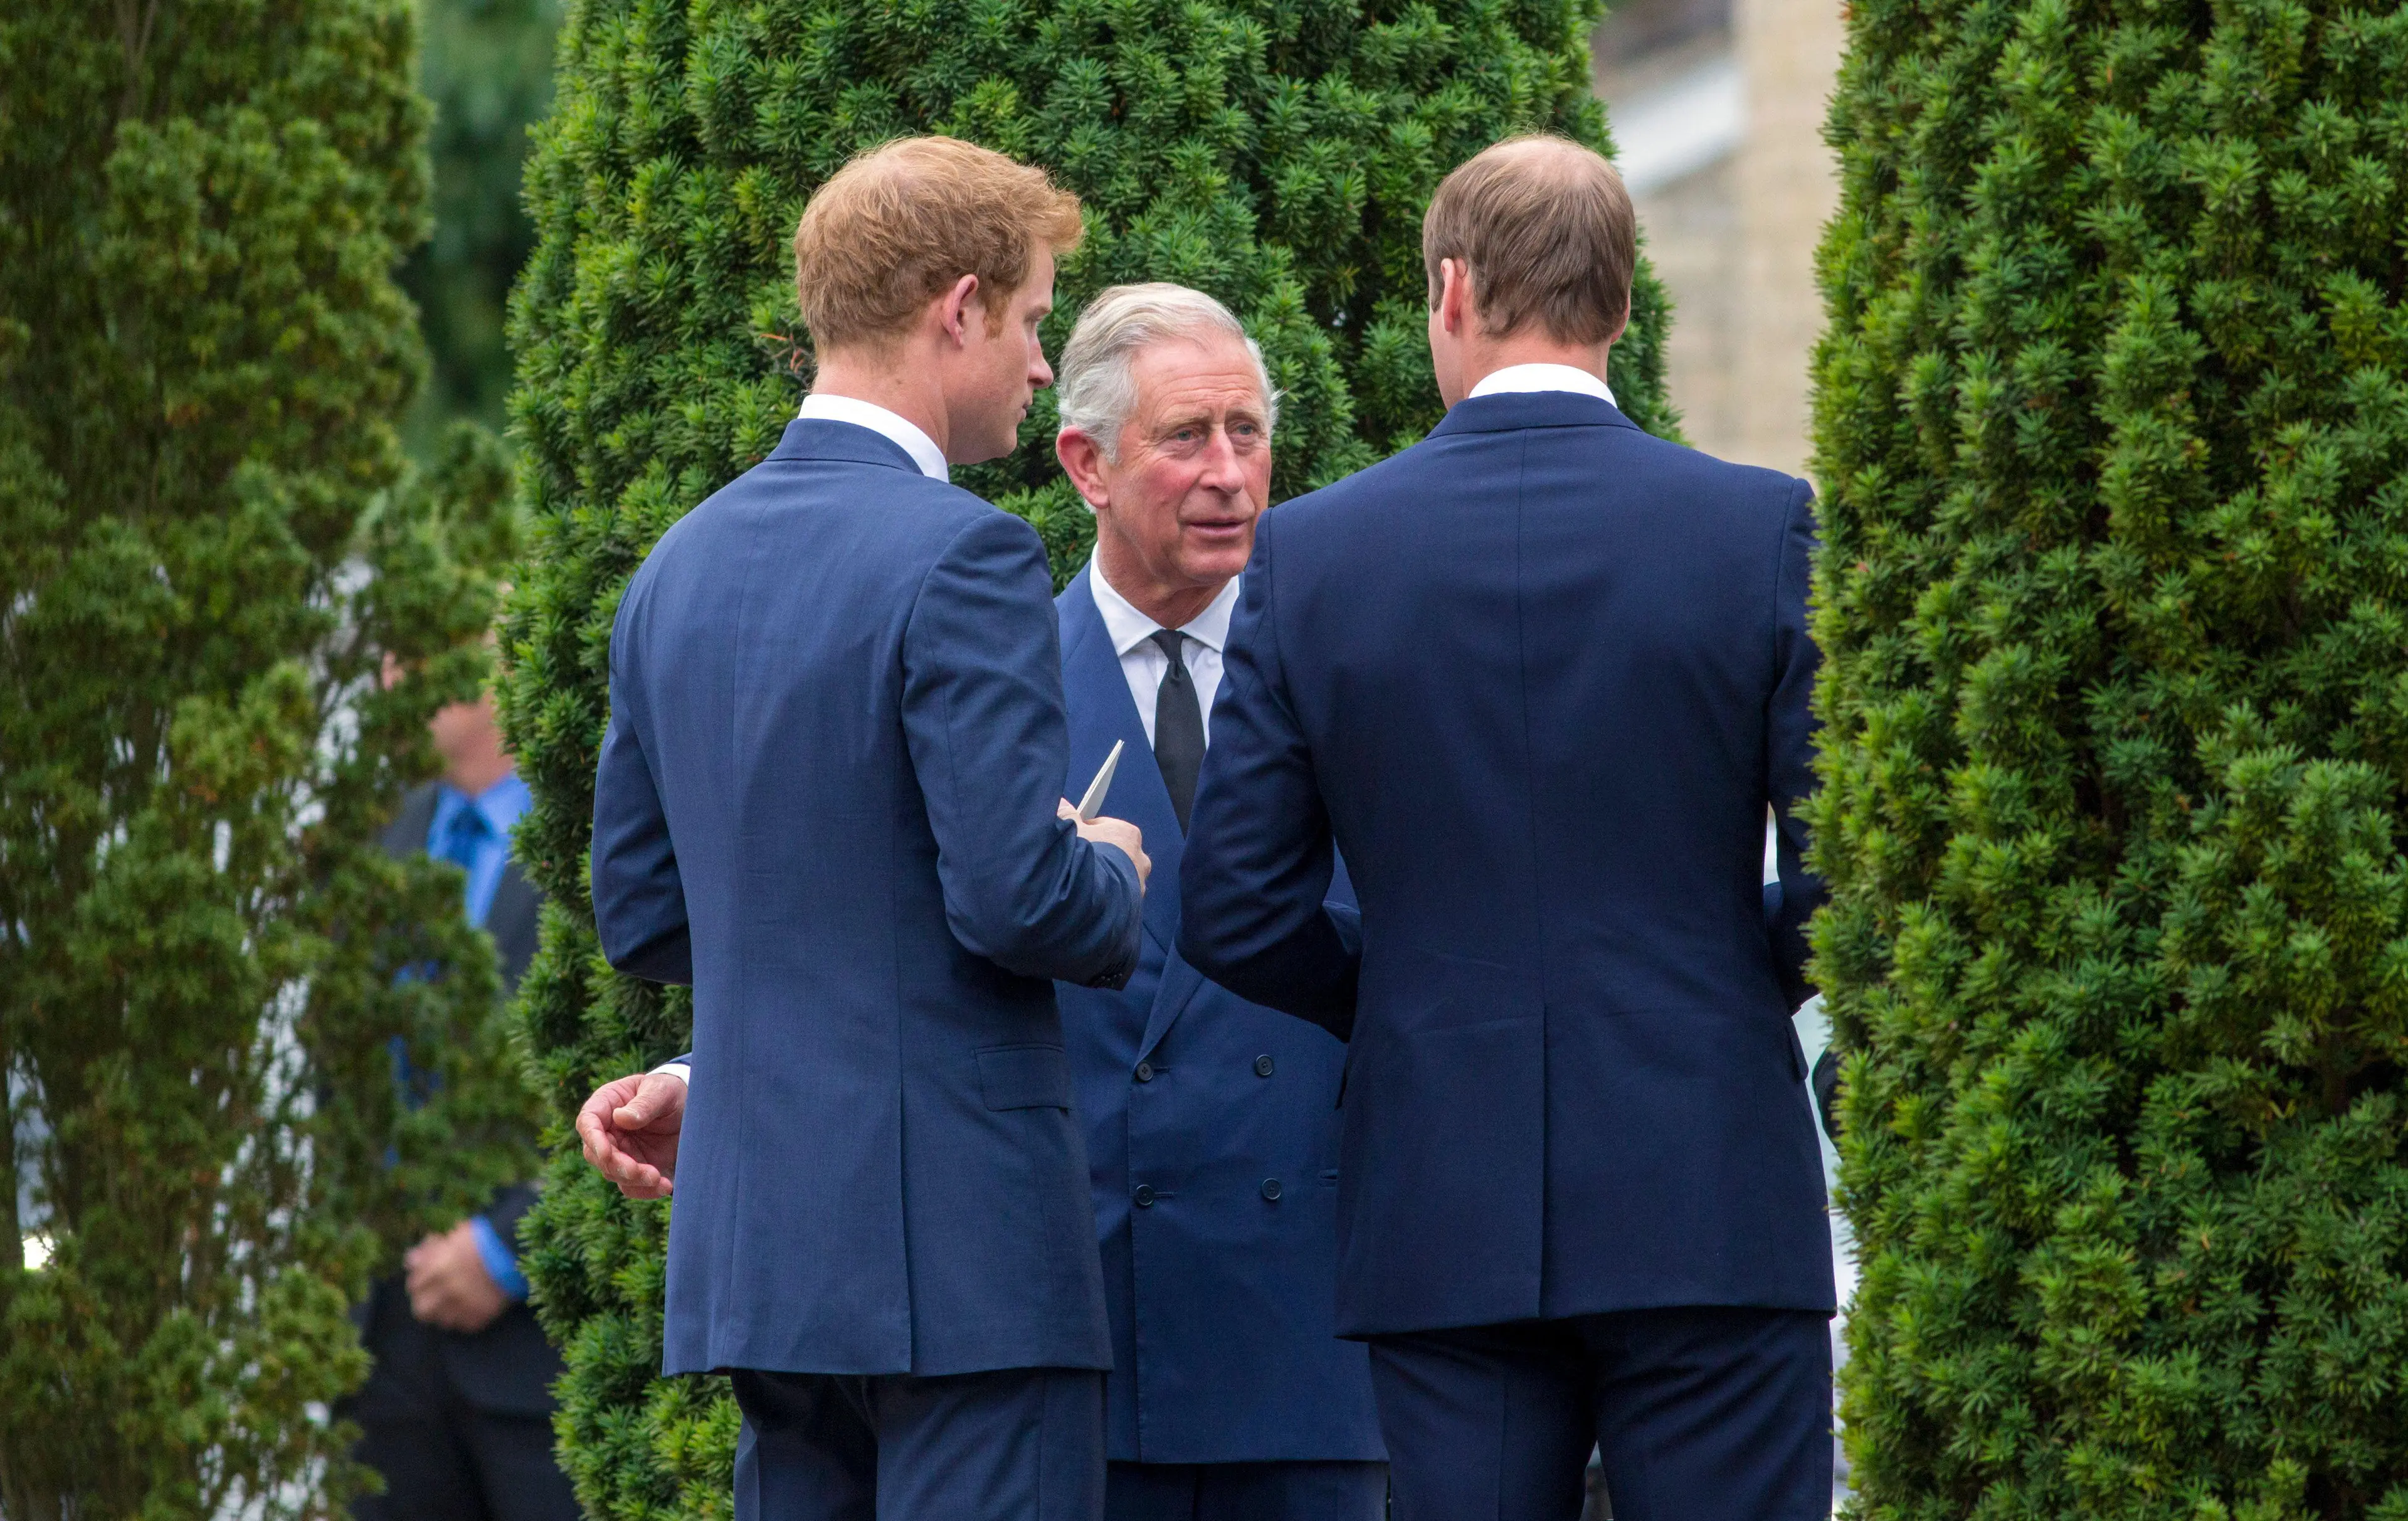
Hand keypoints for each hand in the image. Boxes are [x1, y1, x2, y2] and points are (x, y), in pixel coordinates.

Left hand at [404, 1220, 509, 1333]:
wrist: (517, 1251)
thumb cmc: (485, 1239)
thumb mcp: (455, 1237)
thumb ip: (430, 1251)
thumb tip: (410, 1261)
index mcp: (436, 1269)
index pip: (414, 1284)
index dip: (420, 1281)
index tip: (427, 1278)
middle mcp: (445, 1291)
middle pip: (422, 1309)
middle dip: (426, 1302)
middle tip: (435, 1296)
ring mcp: (463, 1307)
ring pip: (442, 1321)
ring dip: (445, 1312)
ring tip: (455, 1304)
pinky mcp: (480, 1317)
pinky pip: (465, 1325)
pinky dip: (466, 1318)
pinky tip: (472, 1307)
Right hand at [576, 1069, 685, 1198]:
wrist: (692, 1110)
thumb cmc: (670, 1091)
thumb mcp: (662, 1091)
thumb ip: (644, 1103)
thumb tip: (620, 1117)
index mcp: (607, 1105)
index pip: (588, 1122)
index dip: (593, 1139)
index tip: (606, 1153)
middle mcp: (607, 1131)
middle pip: (597, 1154)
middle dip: (616, 1166)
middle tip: (638, 1171)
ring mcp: (620, 1152)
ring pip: (613, 1173)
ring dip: (634, 1180)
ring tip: (658, 1178)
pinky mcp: (635, 1168)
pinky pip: (631, 1186)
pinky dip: (645, 1191)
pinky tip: (664, 1186)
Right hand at [1060, 799, 1149, 891]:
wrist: (1097, 896)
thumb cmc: (1087, 857)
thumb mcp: (1072, 832)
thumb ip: (1068, 816)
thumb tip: (1062, 804)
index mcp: (1127, 833)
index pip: (1105, 828)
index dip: (1087, 833)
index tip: (1075, 842)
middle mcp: (1139, 856)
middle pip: (1115, 852)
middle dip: (1099, 856)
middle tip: (1079, 863)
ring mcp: (1139, 881)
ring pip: (1118, 875)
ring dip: (1105, 877)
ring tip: (1085, 883)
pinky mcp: (1136, 902)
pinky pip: (1119, 894)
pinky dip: (1108, 895)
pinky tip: (1092, 897)